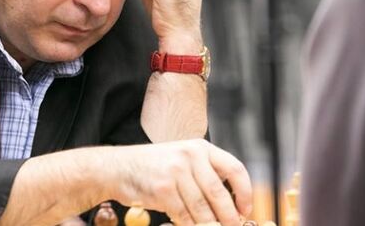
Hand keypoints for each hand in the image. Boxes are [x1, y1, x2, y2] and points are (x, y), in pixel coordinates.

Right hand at [113, 139, 252, 225]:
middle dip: (229, 215)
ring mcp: (176, 171)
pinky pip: (184, 215)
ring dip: (210, 224)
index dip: (245, 192)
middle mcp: (190, 156)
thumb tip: (230, 204)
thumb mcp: (183, 160)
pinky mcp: (163, 188)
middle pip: (219, 192)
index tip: (245, 209)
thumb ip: (205, 175)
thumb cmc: (154, 167)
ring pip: (202, 207)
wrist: (119, 167)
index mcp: (201, 148)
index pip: (234, 169)